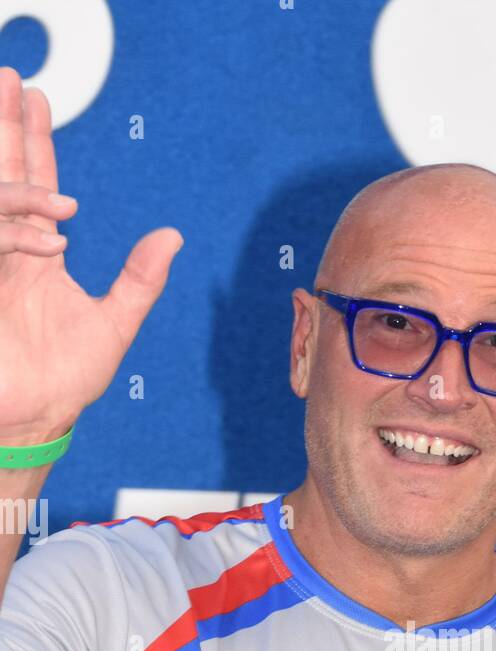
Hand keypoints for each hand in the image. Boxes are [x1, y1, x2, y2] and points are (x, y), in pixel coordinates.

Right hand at [0, 66, 183, 445]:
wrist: (34, 420)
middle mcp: (8, 252)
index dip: (32, 140)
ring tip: (45, 181)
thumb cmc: (67, 380)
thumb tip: (173, 236)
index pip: (34, 184)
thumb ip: (139, 280)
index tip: (32, 97)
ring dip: (19, 185)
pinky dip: (19, 235)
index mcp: (35, 255)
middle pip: (1, 174)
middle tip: (9, 79)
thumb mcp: (114, 324)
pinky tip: (52, 242)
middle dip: (3, 128)